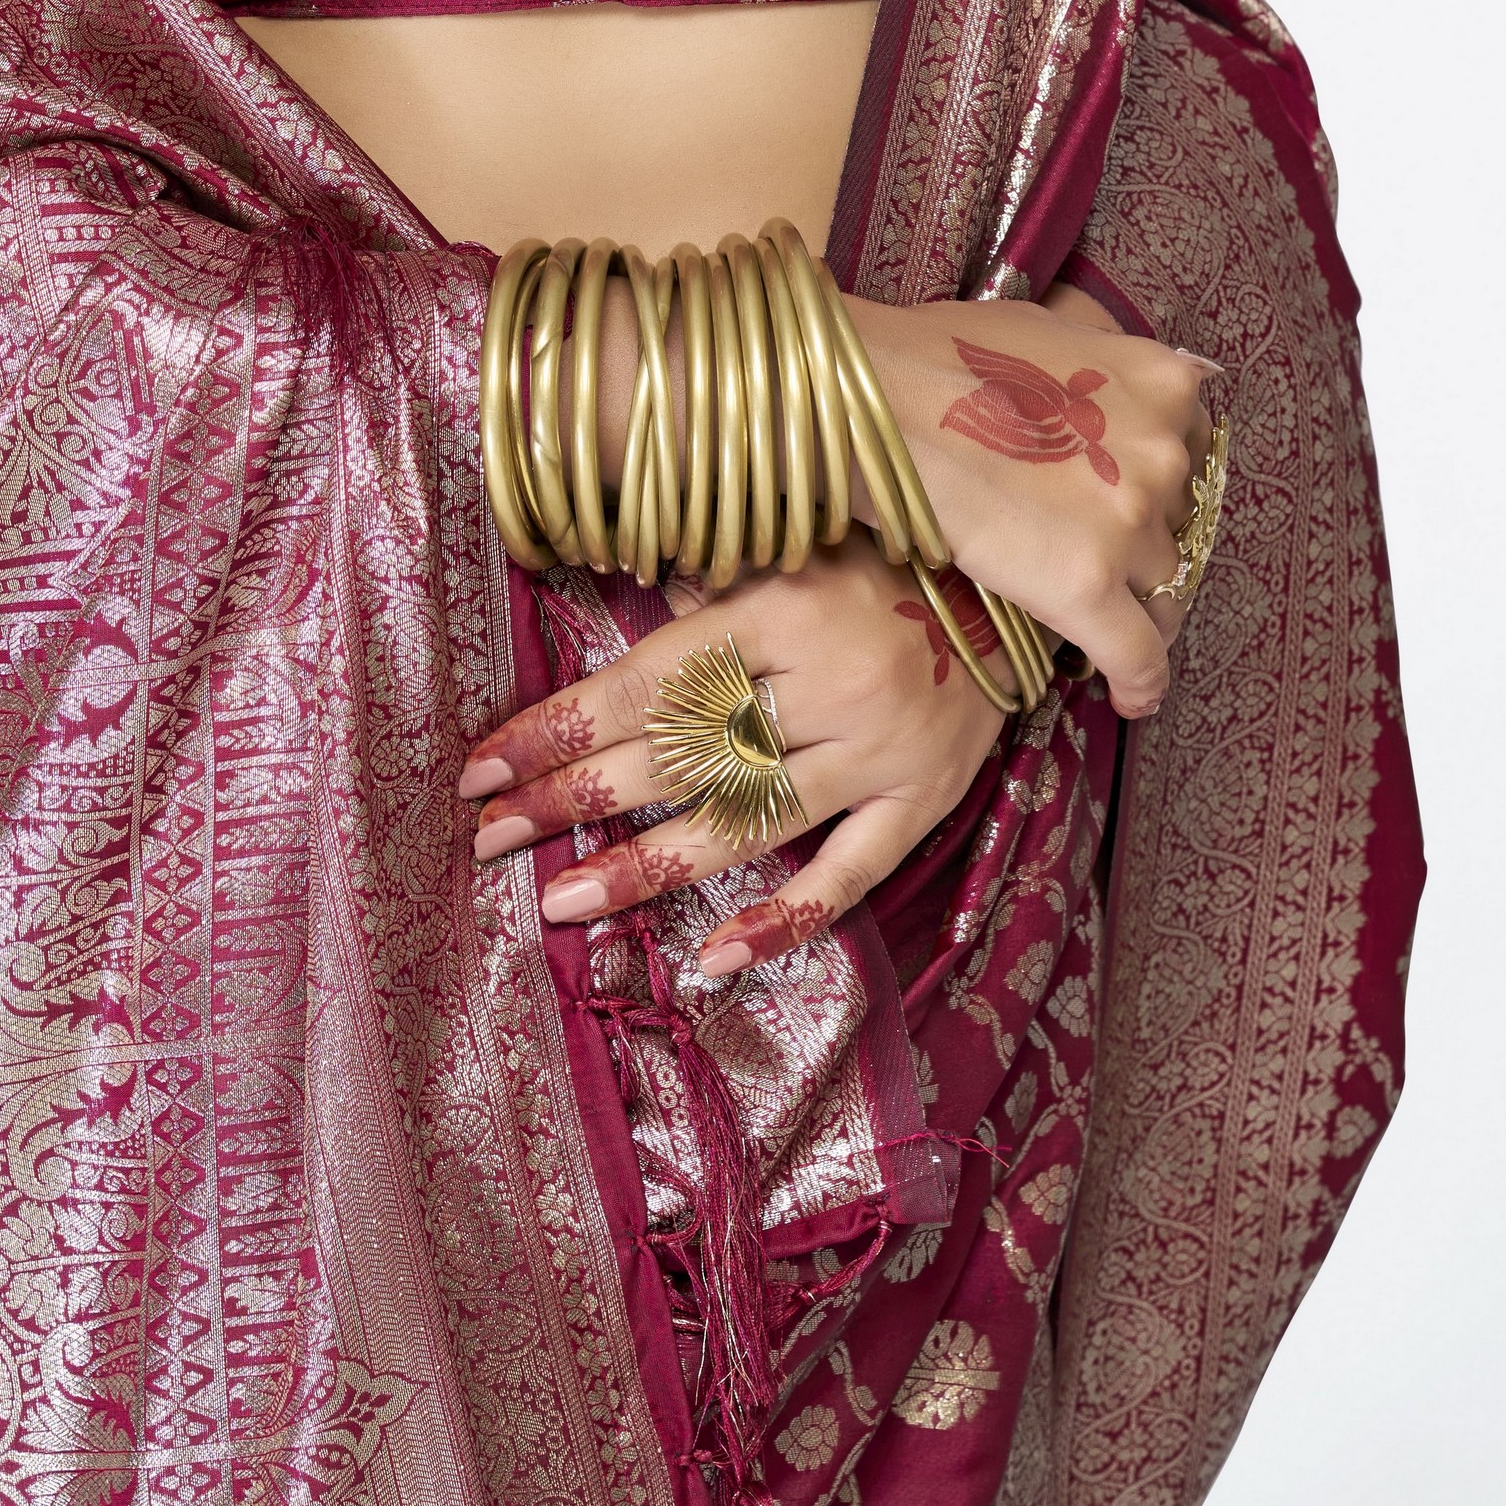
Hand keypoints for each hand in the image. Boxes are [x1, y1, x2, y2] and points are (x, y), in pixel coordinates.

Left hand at [457, 535, 1009, 978]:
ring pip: (746, 819)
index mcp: (781, 605)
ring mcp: (879, 749)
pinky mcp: (923, 801)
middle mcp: (827, 680)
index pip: (646, 679)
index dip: (559, 724)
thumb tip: (606, 600)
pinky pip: (846, 875)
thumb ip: (708, 585)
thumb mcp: (794, 546)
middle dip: (574, 795)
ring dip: (646, 866)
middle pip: (680, 751)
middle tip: (491, 837)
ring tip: (562, 899)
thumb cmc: (886, 559)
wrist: (1022, 586)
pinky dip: (779, 921)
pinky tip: (712, 959)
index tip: (483, 766)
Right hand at [852, 285, 1214, 721]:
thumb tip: (1106, 402)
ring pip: (1163, 592)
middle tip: (1096, 565)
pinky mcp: (1090, 586)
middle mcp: (1161, 449)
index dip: (1160, 493)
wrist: (874, 399)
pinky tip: (1131, 698)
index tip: (1131, 517)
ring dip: (1136, 611)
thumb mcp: (1049, 337)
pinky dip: (1141, 682)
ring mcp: (1130, 519)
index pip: (1190, 459)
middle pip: (1177, 526)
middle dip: (1141, 550)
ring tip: (1103, 629)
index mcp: (1159, 383)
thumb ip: (1099, 376)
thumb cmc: (939, 356)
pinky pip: (1140, 656)